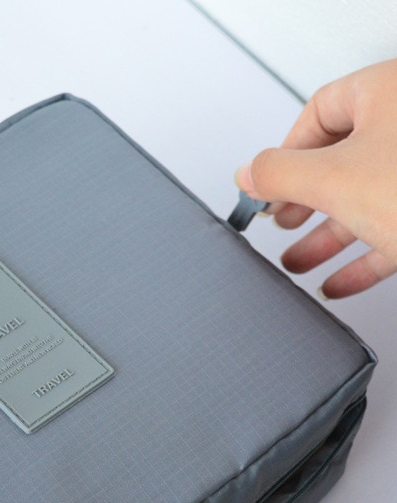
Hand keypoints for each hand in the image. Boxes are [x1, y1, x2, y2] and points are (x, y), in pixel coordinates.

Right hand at [235, 58, 396, 298]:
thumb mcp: (333, 179)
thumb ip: (279, 174)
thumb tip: (248, 173)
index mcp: (388, 94)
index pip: (319, 111)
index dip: (286, 151)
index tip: (267, 185)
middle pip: (342, 160)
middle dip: (305, 203)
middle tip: (283, 223)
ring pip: (367, 201)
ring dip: (327, 239)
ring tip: (298, 263)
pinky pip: (393, 231)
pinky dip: (362, 259)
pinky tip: (338, 282)